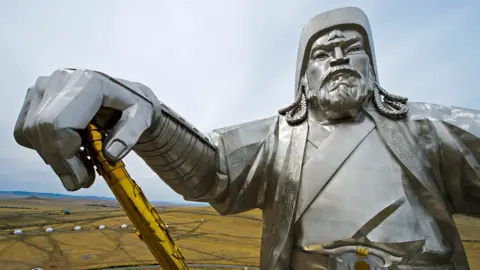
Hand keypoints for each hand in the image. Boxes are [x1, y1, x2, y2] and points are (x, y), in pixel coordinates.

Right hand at [13, 68, 155, 190]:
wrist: (127, 95)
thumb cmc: (136, 107)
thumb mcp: (144, 118)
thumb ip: (130, 135)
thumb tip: (110, 154)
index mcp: (88, 82)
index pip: (59, 123)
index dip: (65, 156)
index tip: (82, 179)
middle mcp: (61, 80)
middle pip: (42, 128)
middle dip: (60, 163)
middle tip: (81, 182)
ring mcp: (45, 86)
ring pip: (30, 131)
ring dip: (53, 158)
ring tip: (81, 167)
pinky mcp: (36, 97)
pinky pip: (26, 130)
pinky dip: (44, 148)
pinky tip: (70, 151)